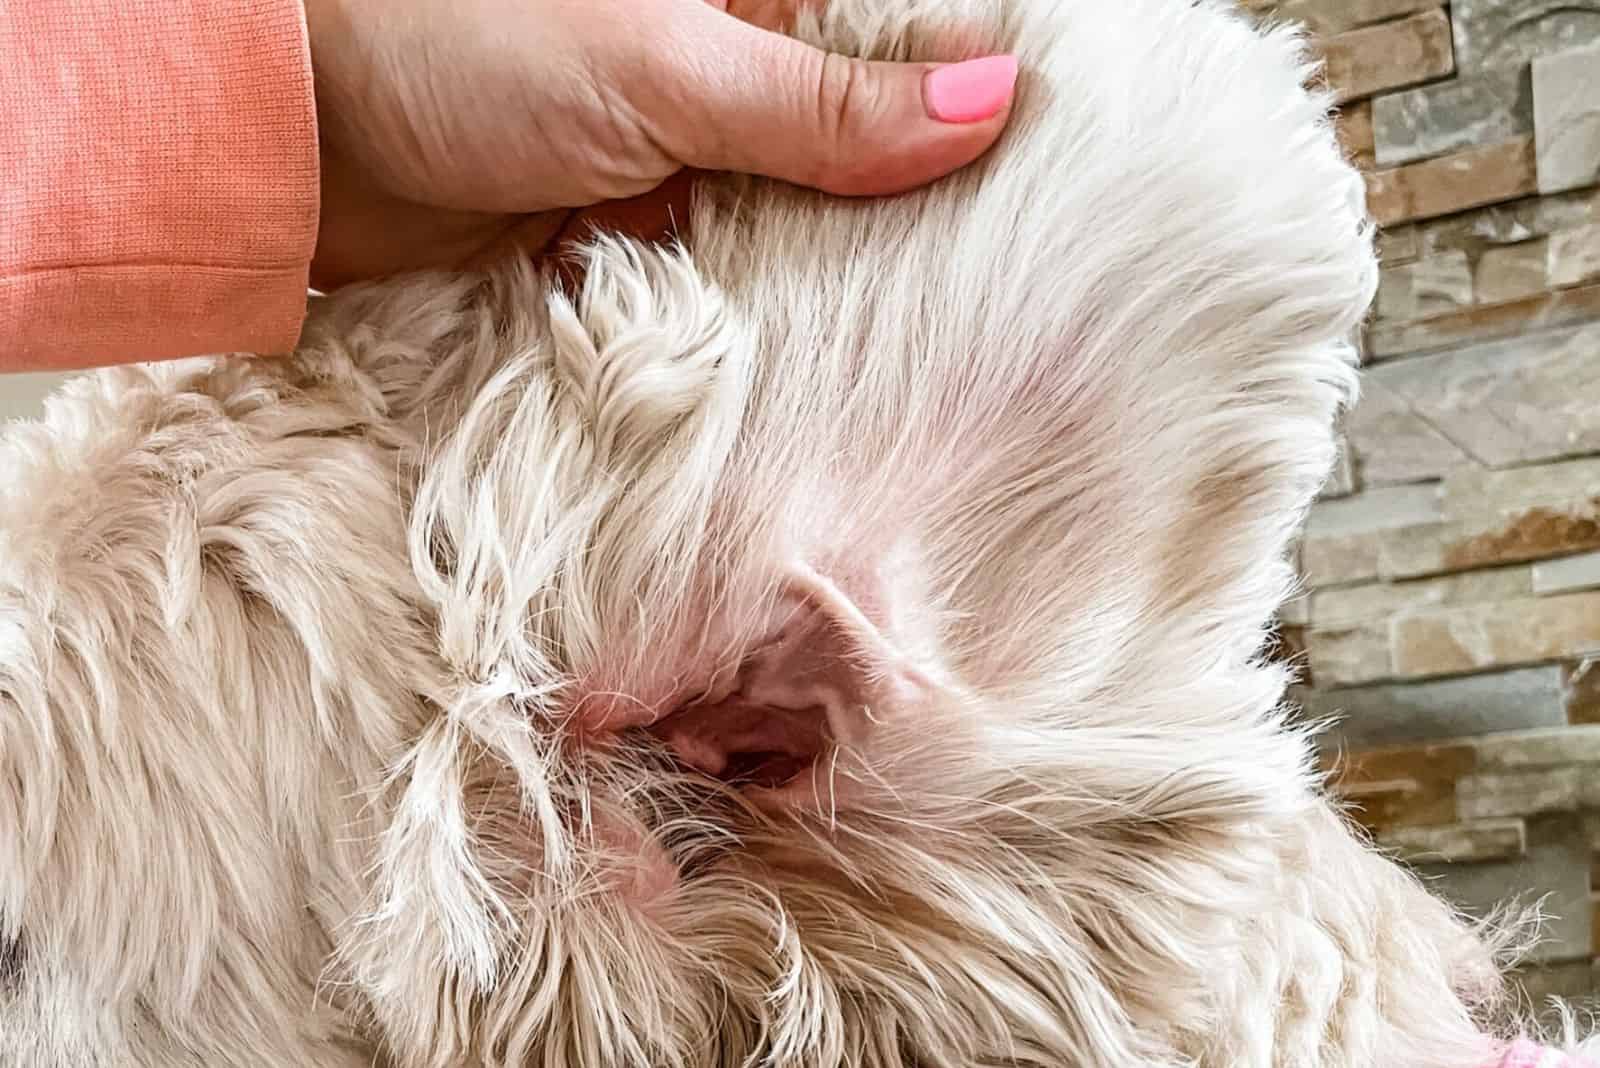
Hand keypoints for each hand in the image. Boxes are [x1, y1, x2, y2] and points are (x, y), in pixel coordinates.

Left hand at [303, 0, 1017, 289]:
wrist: (304, 141)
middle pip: (856, 138)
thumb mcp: (665, 68)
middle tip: (1005, 281)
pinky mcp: (634, 221)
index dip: (971, 95)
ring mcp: (679, 145)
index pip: (894, 40)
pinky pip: (726, 272)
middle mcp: (723, 58)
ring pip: (798, 216)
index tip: (1056, 169)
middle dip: (909, 206)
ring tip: (923, 335)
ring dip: (831, 272)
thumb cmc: (459, 47)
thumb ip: (822, 106)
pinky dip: (757, 311)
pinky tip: (812, 350)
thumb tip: (991, 104)